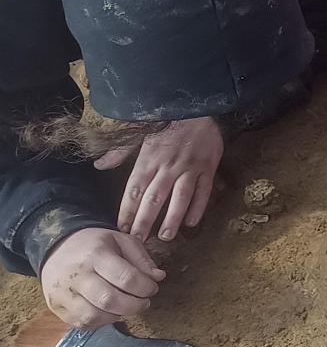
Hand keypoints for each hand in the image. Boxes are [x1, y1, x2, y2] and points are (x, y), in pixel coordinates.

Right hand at [40, 228, 165, 328]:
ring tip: (127, 307)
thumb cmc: (94, 244)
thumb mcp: (121, 240)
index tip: (152, 288)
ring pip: (93, 316)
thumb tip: (158, 277)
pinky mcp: (56, 307)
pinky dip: (101, 322)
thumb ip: (141, 258)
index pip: (125, 278)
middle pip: (109, 300)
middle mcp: (76, 275)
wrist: (56, 248)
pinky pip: (82, 323)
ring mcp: (63, 293)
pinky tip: (109, 311)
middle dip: (134, 306)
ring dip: (117, 316)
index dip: (145, 287)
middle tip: (144, 302)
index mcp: (95, 254)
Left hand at [96, 117, 222, 241]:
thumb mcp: (138, 133)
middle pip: (154, 198)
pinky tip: (191, 222)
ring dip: (172, 218)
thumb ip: (119, 152)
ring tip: (166, 237)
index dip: (127, 211)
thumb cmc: (166, 121)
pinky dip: (198, 207)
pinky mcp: (208, 167)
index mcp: (148, 159)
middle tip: (139, 240)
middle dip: (145, 221)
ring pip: (180, 197)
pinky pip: (203, 191)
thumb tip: (98, 166)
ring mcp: (189, 168)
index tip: (122, 228)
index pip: (134, 190)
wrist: (196, 106)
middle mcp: (168, 166)